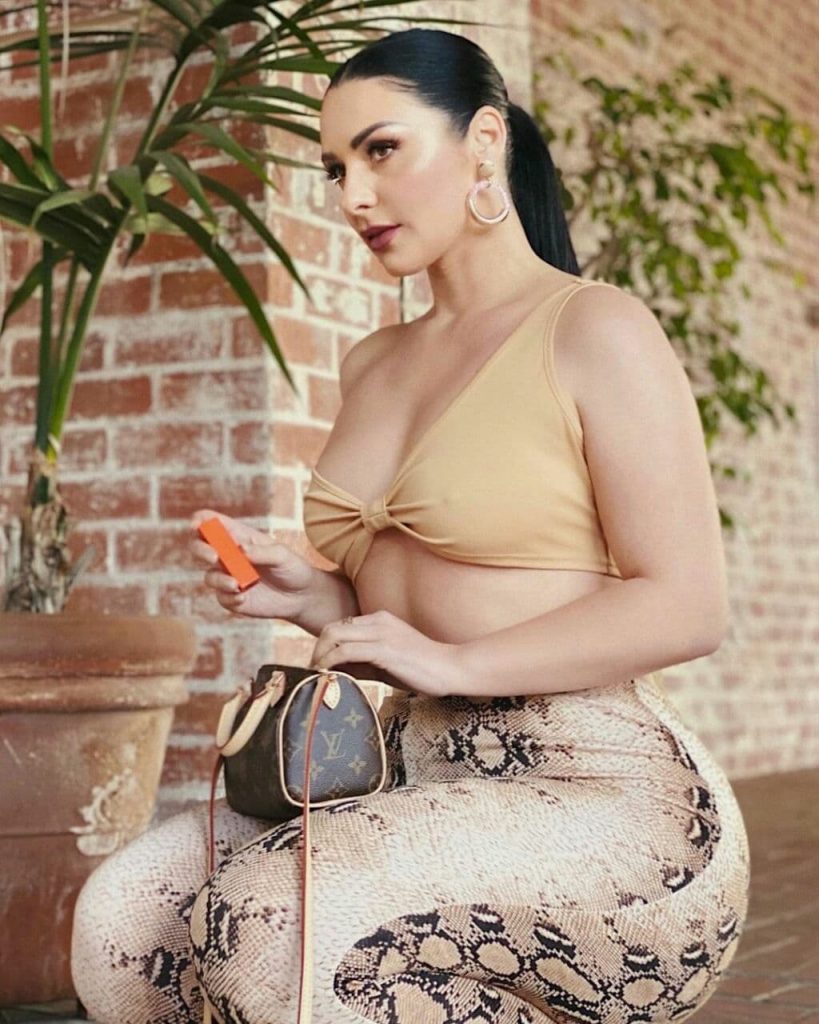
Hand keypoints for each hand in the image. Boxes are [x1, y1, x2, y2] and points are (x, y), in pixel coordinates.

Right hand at [189, 509, 315, 621]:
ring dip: (219, 579)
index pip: (211, 523)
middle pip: (199, 547)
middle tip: (214, 556)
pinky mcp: (231, 598)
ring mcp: (228, 577)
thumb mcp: (282, 555)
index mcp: (239, 536)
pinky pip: (221, 597)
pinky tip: (244, 598)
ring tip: (237, 585)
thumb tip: (239, 550)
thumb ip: (261, 551)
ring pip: (209, 576)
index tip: (195, 524)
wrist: (302, 596)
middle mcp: (228, 555)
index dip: (199, 521)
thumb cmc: (292, 567)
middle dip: (201, 550)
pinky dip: (230, 597)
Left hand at [309, 609, 462, 697]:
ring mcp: (381, 633)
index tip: (318, 667)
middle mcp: (378, 621)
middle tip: (312, 673)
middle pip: (331, 628)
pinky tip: (328, 676)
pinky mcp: (384, 649)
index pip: (340, 626)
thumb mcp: (387, 663)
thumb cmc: (422, 669)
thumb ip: (363, 664)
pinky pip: (345, 651)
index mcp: (379, 619)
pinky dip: (330, 663)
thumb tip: (335, 673)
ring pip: (334, 636)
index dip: (324, 647)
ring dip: (319, 657)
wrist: (452, 668)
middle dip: (316, 650)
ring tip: (316, 676)